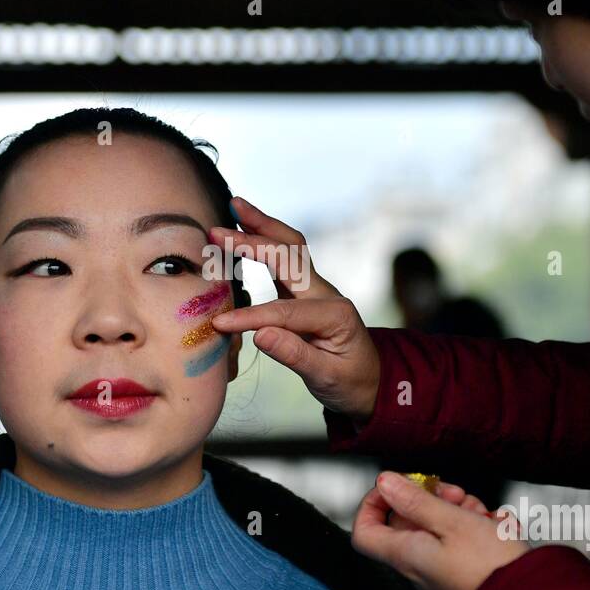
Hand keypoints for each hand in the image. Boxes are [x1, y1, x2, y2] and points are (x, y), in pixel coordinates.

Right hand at [207, 197, 381, 422]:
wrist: (371, 381)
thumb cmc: (350, 383)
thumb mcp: (327, 378)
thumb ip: (295, 355)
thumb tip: (260, 335)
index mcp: (334, 314)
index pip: (284, 311)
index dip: (250, 317)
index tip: (220, 323)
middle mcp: (326, 293)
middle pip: (290, 255)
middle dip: (255, 239)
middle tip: (218, 229)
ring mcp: (316, 288)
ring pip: (289, 247)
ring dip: (262, 225)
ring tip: (235, 206)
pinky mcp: (304, 291)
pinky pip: (284, 258)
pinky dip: (263, 240)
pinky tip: (243, 230)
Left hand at [351, 470, 529, 589]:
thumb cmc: (489, 565)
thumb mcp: (450, 520)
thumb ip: (414, 500)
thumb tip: (385, 483)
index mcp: (405, 553)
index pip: (365, 531)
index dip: (373, 504)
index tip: (394, 487)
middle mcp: (419, 564)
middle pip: (409, 521)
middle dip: (433, 499)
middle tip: (454, 494)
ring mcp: (442, 568)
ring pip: (441, 525)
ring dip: (462, 511)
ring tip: (483, 514)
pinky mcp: (464, 570)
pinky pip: (465, 539)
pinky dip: (480, 527)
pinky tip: (496, 526)